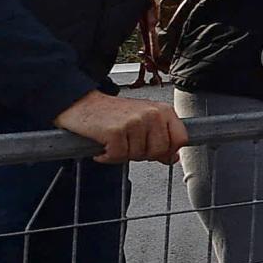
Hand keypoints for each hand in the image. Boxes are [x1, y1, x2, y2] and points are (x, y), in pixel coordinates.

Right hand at [57, 91, 182, 163]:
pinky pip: (118, 156)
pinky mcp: (116, 130)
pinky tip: (103, 147)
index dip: (169, 151)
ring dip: (122, 155)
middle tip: (127, 146)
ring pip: (138, 155)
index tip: (156, 152)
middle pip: (160, 151)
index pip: (181, 139)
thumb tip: (173, 158)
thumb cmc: (113, 113)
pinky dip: (107, 157)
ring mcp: (134, 121)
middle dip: (142, 155)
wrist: (81, 104)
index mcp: (163, 110)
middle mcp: (152, 113)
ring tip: (114, 142)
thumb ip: (161, 137)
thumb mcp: (143, 120)